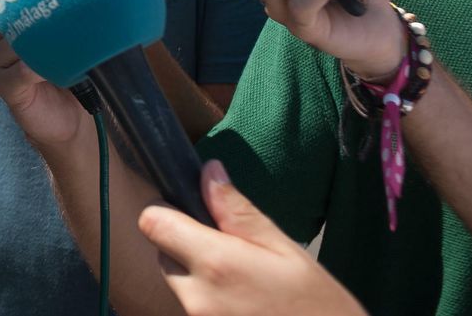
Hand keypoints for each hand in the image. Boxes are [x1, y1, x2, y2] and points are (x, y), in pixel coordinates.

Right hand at [0, 0, 89, 150]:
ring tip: (56, 47)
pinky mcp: (7, 88)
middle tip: (46, 14)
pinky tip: (49, 69)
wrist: (74, 117)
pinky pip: (14, 73)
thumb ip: (61, 11)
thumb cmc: (71, 69)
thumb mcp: (68, 33)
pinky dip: (32, 69)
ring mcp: (0, 65)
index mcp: (9, 20)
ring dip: (28, 44)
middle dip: (18, 14)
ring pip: (1, 44)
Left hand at [138, 161, 364, 315]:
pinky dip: (209, 304)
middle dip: (186, 248)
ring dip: (198, 280)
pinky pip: (192, 310)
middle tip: (232, 255)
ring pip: (178, 286)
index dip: (167, 214)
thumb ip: (238, 211)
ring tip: (244, 286)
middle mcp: (196, 297)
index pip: (152, 223)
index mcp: (215, 263)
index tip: (193, 216)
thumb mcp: (285, 250)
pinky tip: (244, 307)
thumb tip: (208, 171)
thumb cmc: (319, 307)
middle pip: (162, 255)